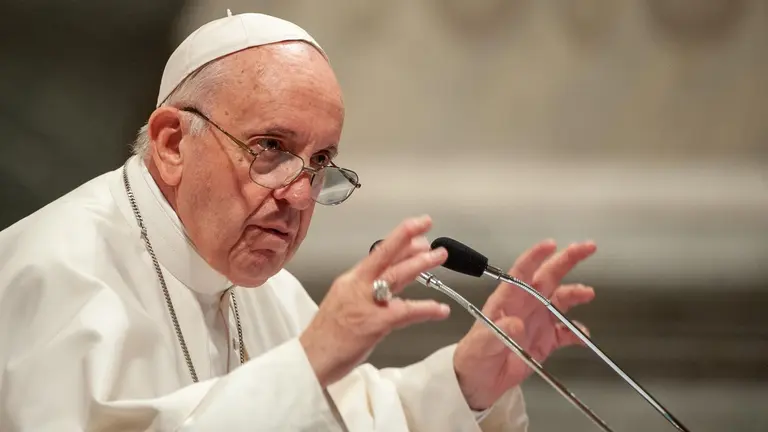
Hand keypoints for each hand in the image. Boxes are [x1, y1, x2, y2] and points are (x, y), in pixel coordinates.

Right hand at [300, 215, 450, 386]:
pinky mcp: (373, 324)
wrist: (310, 359)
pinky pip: (404, 312)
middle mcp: (357, 286)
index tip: (416, 228)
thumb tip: (391, 284)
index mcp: (350, 281)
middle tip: (426, 224)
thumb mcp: (345, 303)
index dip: (398, 239)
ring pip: (395, 276)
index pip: (377, 254)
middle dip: (407, 238)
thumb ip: (368, 292)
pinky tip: (440, 309)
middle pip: (384, 255)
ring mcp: (365, 304)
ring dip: (419, 264)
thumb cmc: (327, 337)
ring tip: (439, 256)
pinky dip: (425, 309)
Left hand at [453, 240, 596, 409]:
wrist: (478, 382)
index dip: (536, 256)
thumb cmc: (473, 357)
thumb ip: (498, 333)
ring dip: (575, 294)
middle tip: (586, 248)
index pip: (522, 271)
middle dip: (567, 260)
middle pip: (548, 277)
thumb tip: (517, 323)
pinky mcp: (546, 341)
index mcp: (507, 299)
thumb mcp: (481, 344)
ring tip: (588, 293)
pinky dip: (577, 333)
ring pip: (561, 301)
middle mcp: (525, 305)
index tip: (551, 244)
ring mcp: (537, 322)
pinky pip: (566, 332)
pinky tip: (583, 336)